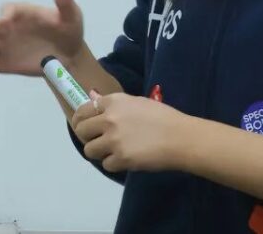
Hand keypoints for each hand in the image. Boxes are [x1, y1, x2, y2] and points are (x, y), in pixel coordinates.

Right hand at [0, 0, 84, 80]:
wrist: (68, 54)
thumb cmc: (68, 29)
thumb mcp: (71, 16)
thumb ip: (65, 4)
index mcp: (22, 13)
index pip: (10, 11)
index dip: (5, 15)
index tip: (4, 21)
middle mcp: (7, 28)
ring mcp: (2, 46)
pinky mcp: (2, 63)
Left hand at [71, 91, 191, 172]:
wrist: (180, 137)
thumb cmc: (164, 117)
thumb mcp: (137, 102)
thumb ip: (114, 104)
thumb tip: (93, 98)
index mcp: (114, 101)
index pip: (84, 110)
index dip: (81, 120)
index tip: (84, 126)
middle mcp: (109, 118)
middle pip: (81, 130)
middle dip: (87, 137)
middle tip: (98, 141)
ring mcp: (113, 139)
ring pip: (89, 150)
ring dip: (99, 152)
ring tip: (112, 152)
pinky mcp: (120, 158)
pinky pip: (105, 164)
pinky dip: (114, 164)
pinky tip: (125, 159)